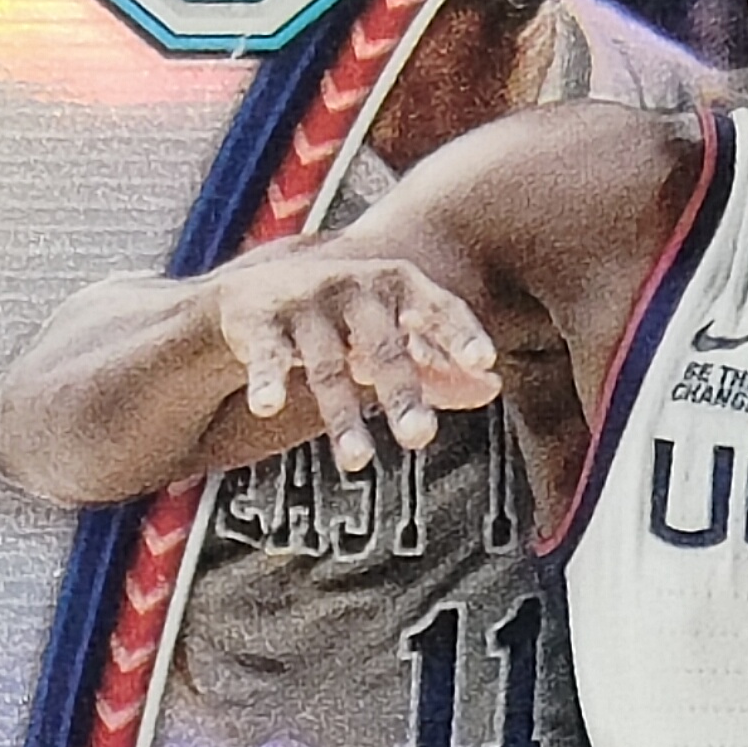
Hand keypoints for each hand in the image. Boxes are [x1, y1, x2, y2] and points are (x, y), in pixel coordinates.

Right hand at [213, 241, 503, 475]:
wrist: (255, 295)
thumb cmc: (345, 321)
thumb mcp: (394, 334)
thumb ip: (440, 363)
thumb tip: (492, 387)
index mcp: (397, 285)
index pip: (436, 307)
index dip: (460, 332)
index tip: (484, 360)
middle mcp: (353, 287)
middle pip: (383, 346)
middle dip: (401, 392)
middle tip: (421, 438)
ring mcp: (305, 304)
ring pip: (327, 366)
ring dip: (342, 415)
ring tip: (359, 462)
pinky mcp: (260, 324)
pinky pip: (267, 357)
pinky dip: (267, 380)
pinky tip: (267, 406)